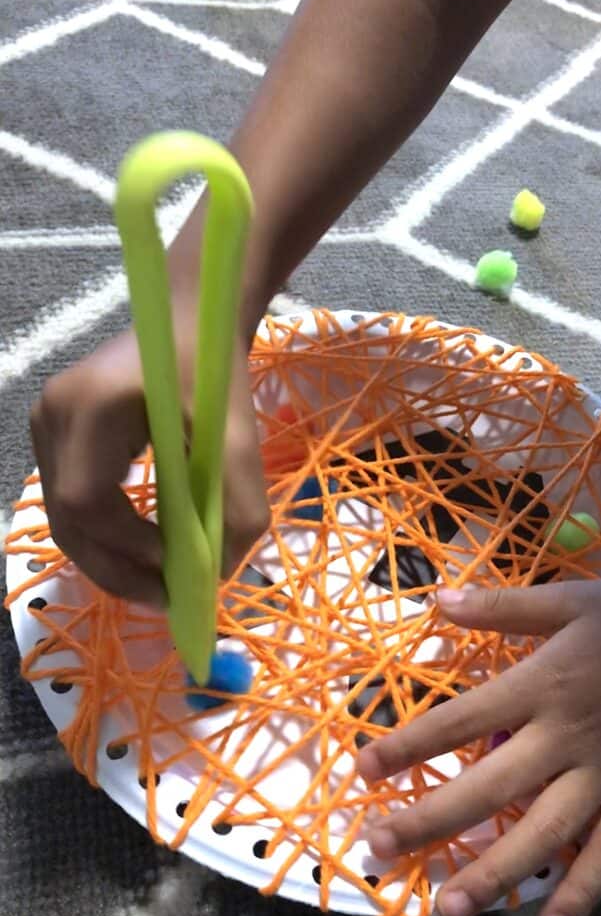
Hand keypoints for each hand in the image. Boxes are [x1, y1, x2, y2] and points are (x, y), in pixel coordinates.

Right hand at [30, 323, 267, 606]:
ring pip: (64, 516)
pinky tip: (142, 548)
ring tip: (156, 581)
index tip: (173, 564)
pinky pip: (71, 499)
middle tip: (165, 596)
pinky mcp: (54, 435)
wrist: (188, 319)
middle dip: (114, 567)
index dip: (124, 543)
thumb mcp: (239, 435)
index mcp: (91, 404)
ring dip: (108, 557)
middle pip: (66, 518)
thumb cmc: (214, 369)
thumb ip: (238, 505)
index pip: (87, 498)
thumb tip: (219, 574)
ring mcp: (45, 424)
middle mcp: (52, 415)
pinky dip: (105, 533)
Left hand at [357, 571, 600, 915]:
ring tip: (447, 908)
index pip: (461, 719)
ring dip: (493, 874)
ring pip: (544, 834)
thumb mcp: (572, 598)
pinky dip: (584, 889)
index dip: (409, 745)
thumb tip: (438, 600)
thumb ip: (503, 604)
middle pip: (489, 787)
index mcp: (545, 683)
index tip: (362, 769)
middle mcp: (568, 735)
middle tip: (375, 850)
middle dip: (428, 821)